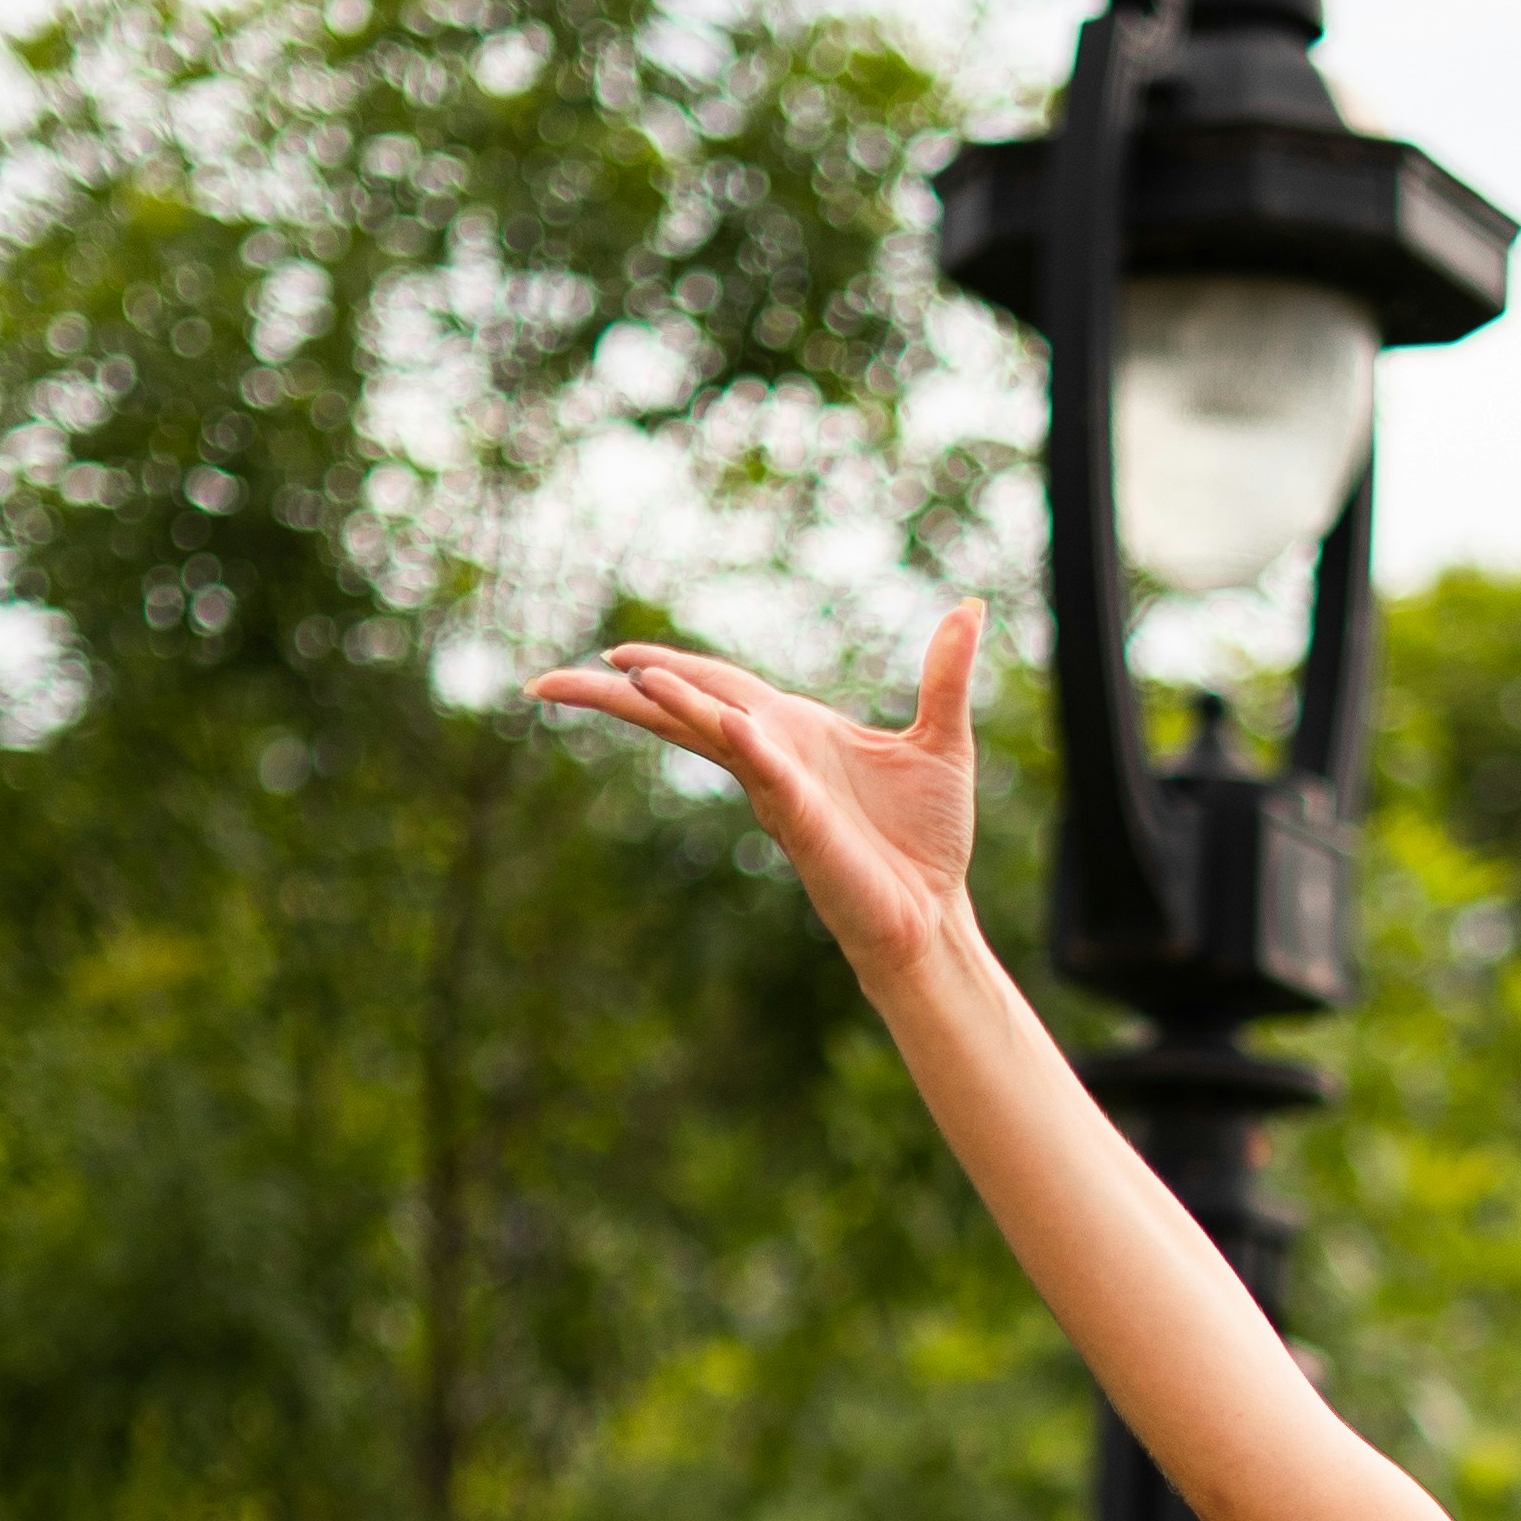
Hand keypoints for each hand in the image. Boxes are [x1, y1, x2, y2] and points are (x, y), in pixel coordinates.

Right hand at [532, 602, 985, 1003]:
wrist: (935, 913)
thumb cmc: (928, 839)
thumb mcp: (943, 740)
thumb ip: (945, 673)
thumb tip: (972, 607)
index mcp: (792, 730)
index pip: (716, 686)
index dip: (667, 668)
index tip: (615, 654)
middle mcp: (773, 756)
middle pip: (683, 710)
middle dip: (619, 693)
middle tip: (547, 682)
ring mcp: (781, 790)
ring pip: (712, 734)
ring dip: (671, 704)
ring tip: (622, 673)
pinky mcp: (805, 823)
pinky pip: (770, 774)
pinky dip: (749, 746)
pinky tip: (730, 724)